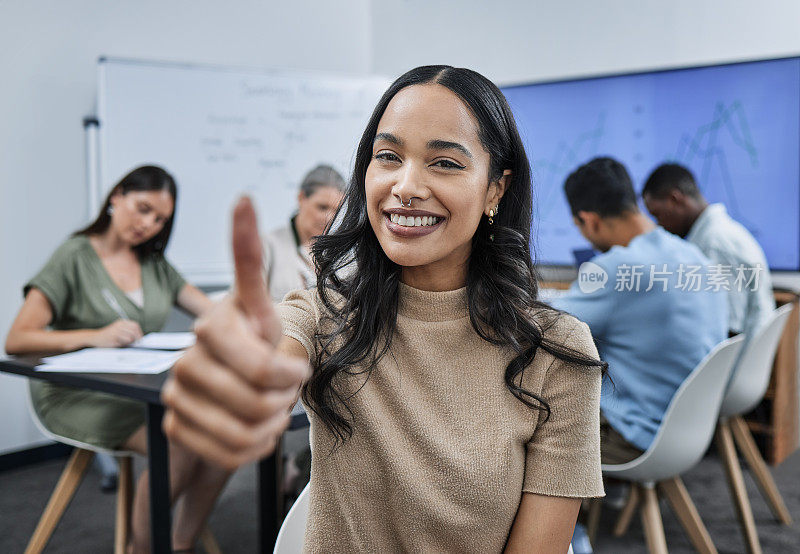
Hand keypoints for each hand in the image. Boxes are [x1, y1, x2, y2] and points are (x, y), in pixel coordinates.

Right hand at [91, 319, 143, 346]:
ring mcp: (116, 331)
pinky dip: (125, 343)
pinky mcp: (114, 337)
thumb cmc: (108, 335)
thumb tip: (139, 338)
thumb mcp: (118, 330)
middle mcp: (119, 325)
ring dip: (130, 342)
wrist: (95, 337)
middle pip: (134, 331)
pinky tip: (119, 343)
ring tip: (124, 343)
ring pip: (131, 337)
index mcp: (121, 322)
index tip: (140, 338)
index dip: (139, 332)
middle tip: (136, 343)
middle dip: (137, 338)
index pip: (135, 325)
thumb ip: (127, 332)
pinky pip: (125, 341)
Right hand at [162, 197, 308, 469]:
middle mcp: (183, 361)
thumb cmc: (253, 335)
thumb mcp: (260, 301)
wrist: (235, 371)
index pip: (263, 369)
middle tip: (286, 386)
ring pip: (246, 434)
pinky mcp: (175, 427)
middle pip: (259, 403)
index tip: (294, 366)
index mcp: (209, 327)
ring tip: (273, 405)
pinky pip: (231, 455)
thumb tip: (242, 197)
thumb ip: (248, 255)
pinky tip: (256, 425)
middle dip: (285, 398)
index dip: (289, 374)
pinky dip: (257, 445)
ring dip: (273, 422)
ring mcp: (174, 397)